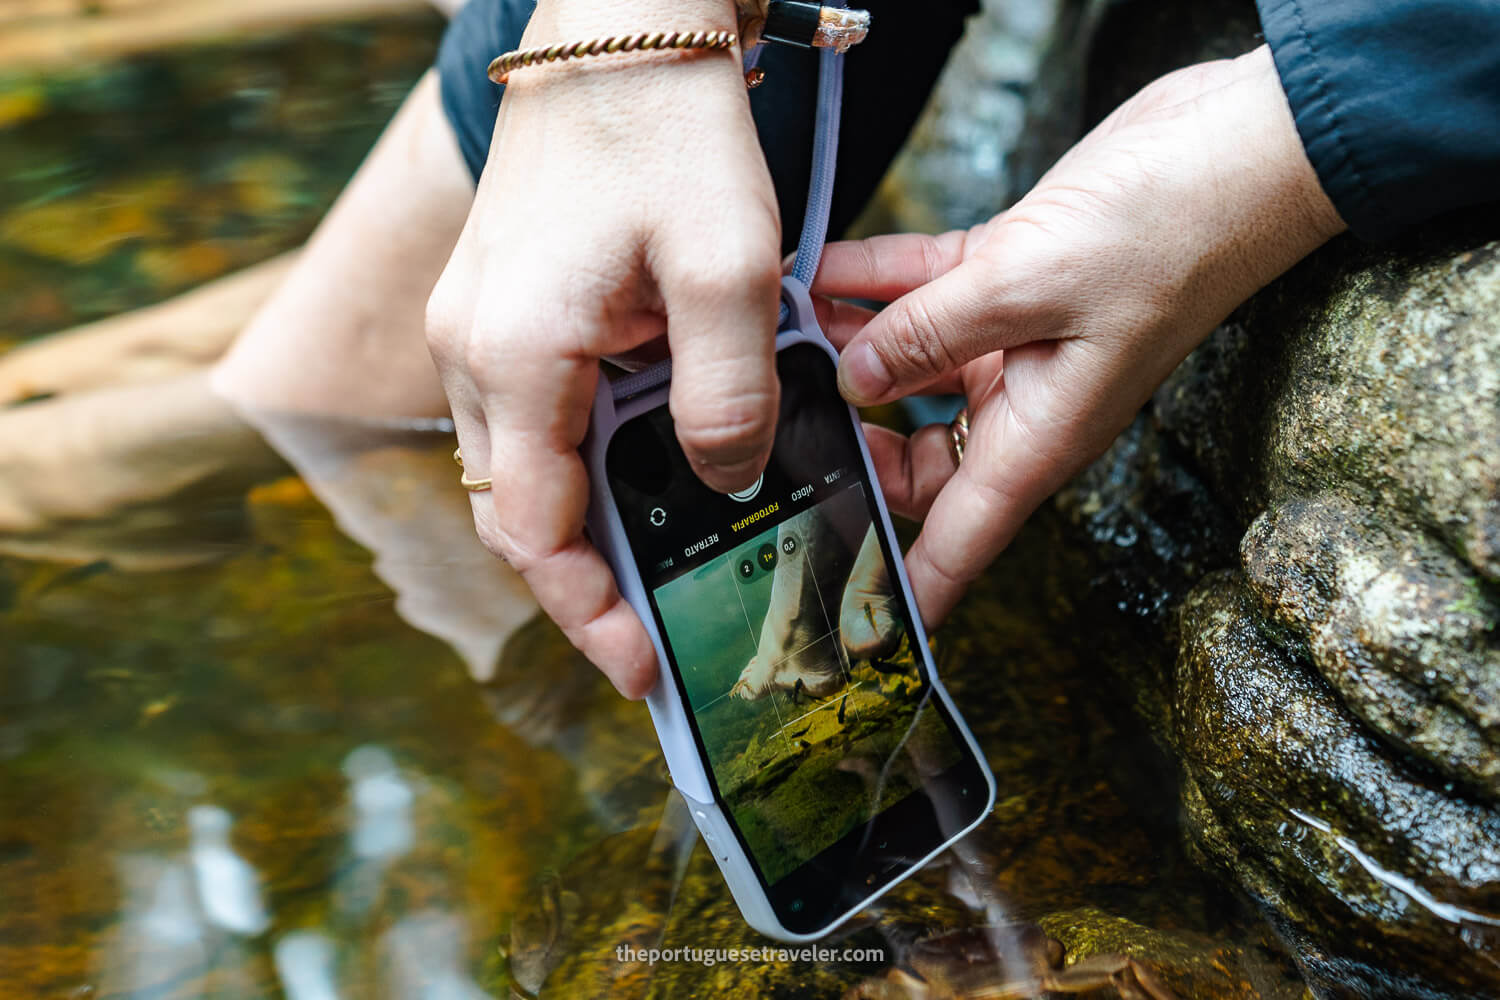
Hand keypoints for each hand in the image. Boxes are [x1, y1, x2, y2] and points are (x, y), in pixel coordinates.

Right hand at [425, 0, 782, 697]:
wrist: (623, 21)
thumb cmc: (670, 129)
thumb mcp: (727, 270)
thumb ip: (726, 394)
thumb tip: (726, 480)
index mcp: (512, 354)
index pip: (532, 527)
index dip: (587, 609)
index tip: (643, 664)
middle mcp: (471, 350)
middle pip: (517, 509)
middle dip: (586, 580)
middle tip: (661, 629)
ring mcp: (478, 325)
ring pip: (522, 465)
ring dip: (588, 519)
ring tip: (667, 559)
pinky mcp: (503, 303)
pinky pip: (532, 412)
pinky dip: (584, 457)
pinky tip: (653, 464)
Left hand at [812, 45, 1345, 624]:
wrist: (1235, 148)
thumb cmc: (1166, 233)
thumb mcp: (1026, 286)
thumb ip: (927, 333)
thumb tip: (852, 379)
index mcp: (1039, 435)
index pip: (962, 538)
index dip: (910, 586)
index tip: (857, 625)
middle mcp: (1023, 400)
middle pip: (915, 458)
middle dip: (853, 440)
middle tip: (788, 410)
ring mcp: (1013, 340)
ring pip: (909, 367)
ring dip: (851, 346)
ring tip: (786, 323)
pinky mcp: (1007, 277)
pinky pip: (923, 293)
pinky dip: (875, 283)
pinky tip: (824, 268)